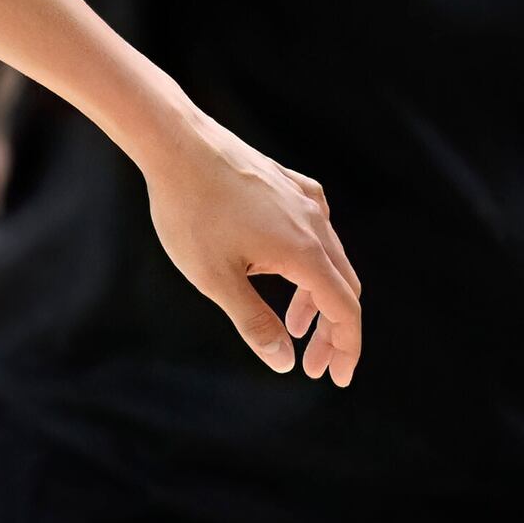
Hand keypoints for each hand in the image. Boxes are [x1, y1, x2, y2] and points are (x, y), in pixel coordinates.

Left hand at [141, 114, 362, 381]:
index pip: (345, 310)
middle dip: (332, 331)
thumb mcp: (215, 278)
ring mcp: (305, 200)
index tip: (337, 378)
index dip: (346, 347)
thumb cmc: (190, 211)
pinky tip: (282, 273)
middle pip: (343, 287)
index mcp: (305, 251)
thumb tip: (284, 362)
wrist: (177, 144)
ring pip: (329, 259)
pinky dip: (308, 265)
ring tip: (294, 327)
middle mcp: (316, 223)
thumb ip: (253, 322)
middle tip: (315, 364)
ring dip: (317, 299)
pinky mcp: (290, 185)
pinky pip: (315, 232)